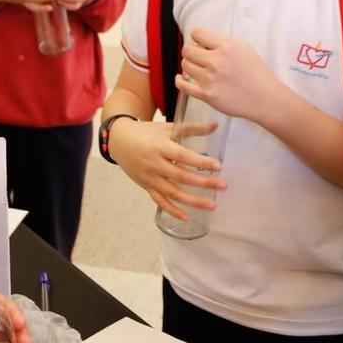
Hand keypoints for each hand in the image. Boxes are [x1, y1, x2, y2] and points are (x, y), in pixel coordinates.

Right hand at [108, 114, 224, 219]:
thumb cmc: (146, 132)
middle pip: (181, 176)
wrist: (119, 141)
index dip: (200, 161)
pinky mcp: (146, 186)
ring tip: (212, 205)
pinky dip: (172, 210)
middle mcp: (154, 164)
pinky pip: (160, 201)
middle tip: (223, 185)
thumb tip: (216, 125)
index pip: (183, 156)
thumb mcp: (167, 128)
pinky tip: (187, 217)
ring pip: (172, 193)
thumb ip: (191, 128)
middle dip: (203, 182)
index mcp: (160, 147)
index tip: (218, 166)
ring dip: (193, 201)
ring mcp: (150, 178)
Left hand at [175, 28, 277, 121]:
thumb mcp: (242, 48)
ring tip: (198, 68)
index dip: (197, 37)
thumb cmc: (256, 73)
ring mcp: (210, 79)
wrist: (264, 98)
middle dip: (191, 51)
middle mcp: (216, 62)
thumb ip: (221, 43)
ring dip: (190, 65)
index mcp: (226, 47)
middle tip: (198, 57)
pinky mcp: (206, 95)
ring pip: (185, 65)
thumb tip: (201, 42)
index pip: (197, 33)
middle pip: (187, 50)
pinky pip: (183, 85)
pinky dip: (180, 80)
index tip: (200, 43)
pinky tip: (181, 78)